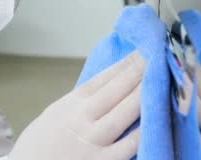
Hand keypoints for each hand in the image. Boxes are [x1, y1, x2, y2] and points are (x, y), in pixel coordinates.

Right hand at [9, 50, 144, 159]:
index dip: (122, 65)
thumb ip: (77, 104)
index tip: (139, 53)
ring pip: (124, 112)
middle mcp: (81, 119)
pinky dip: (143, 131)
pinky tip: (157, 119)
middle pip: (115, 91)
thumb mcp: (53, 117)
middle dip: (137, 72)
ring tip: (161, 81)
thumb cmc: (38, 148)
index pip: (100, 80)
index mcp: (68, 105)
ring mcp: (92, 141)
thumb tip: (105, 87)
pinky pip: (128, 145)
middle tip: (157, 57)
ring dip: (143, 94)